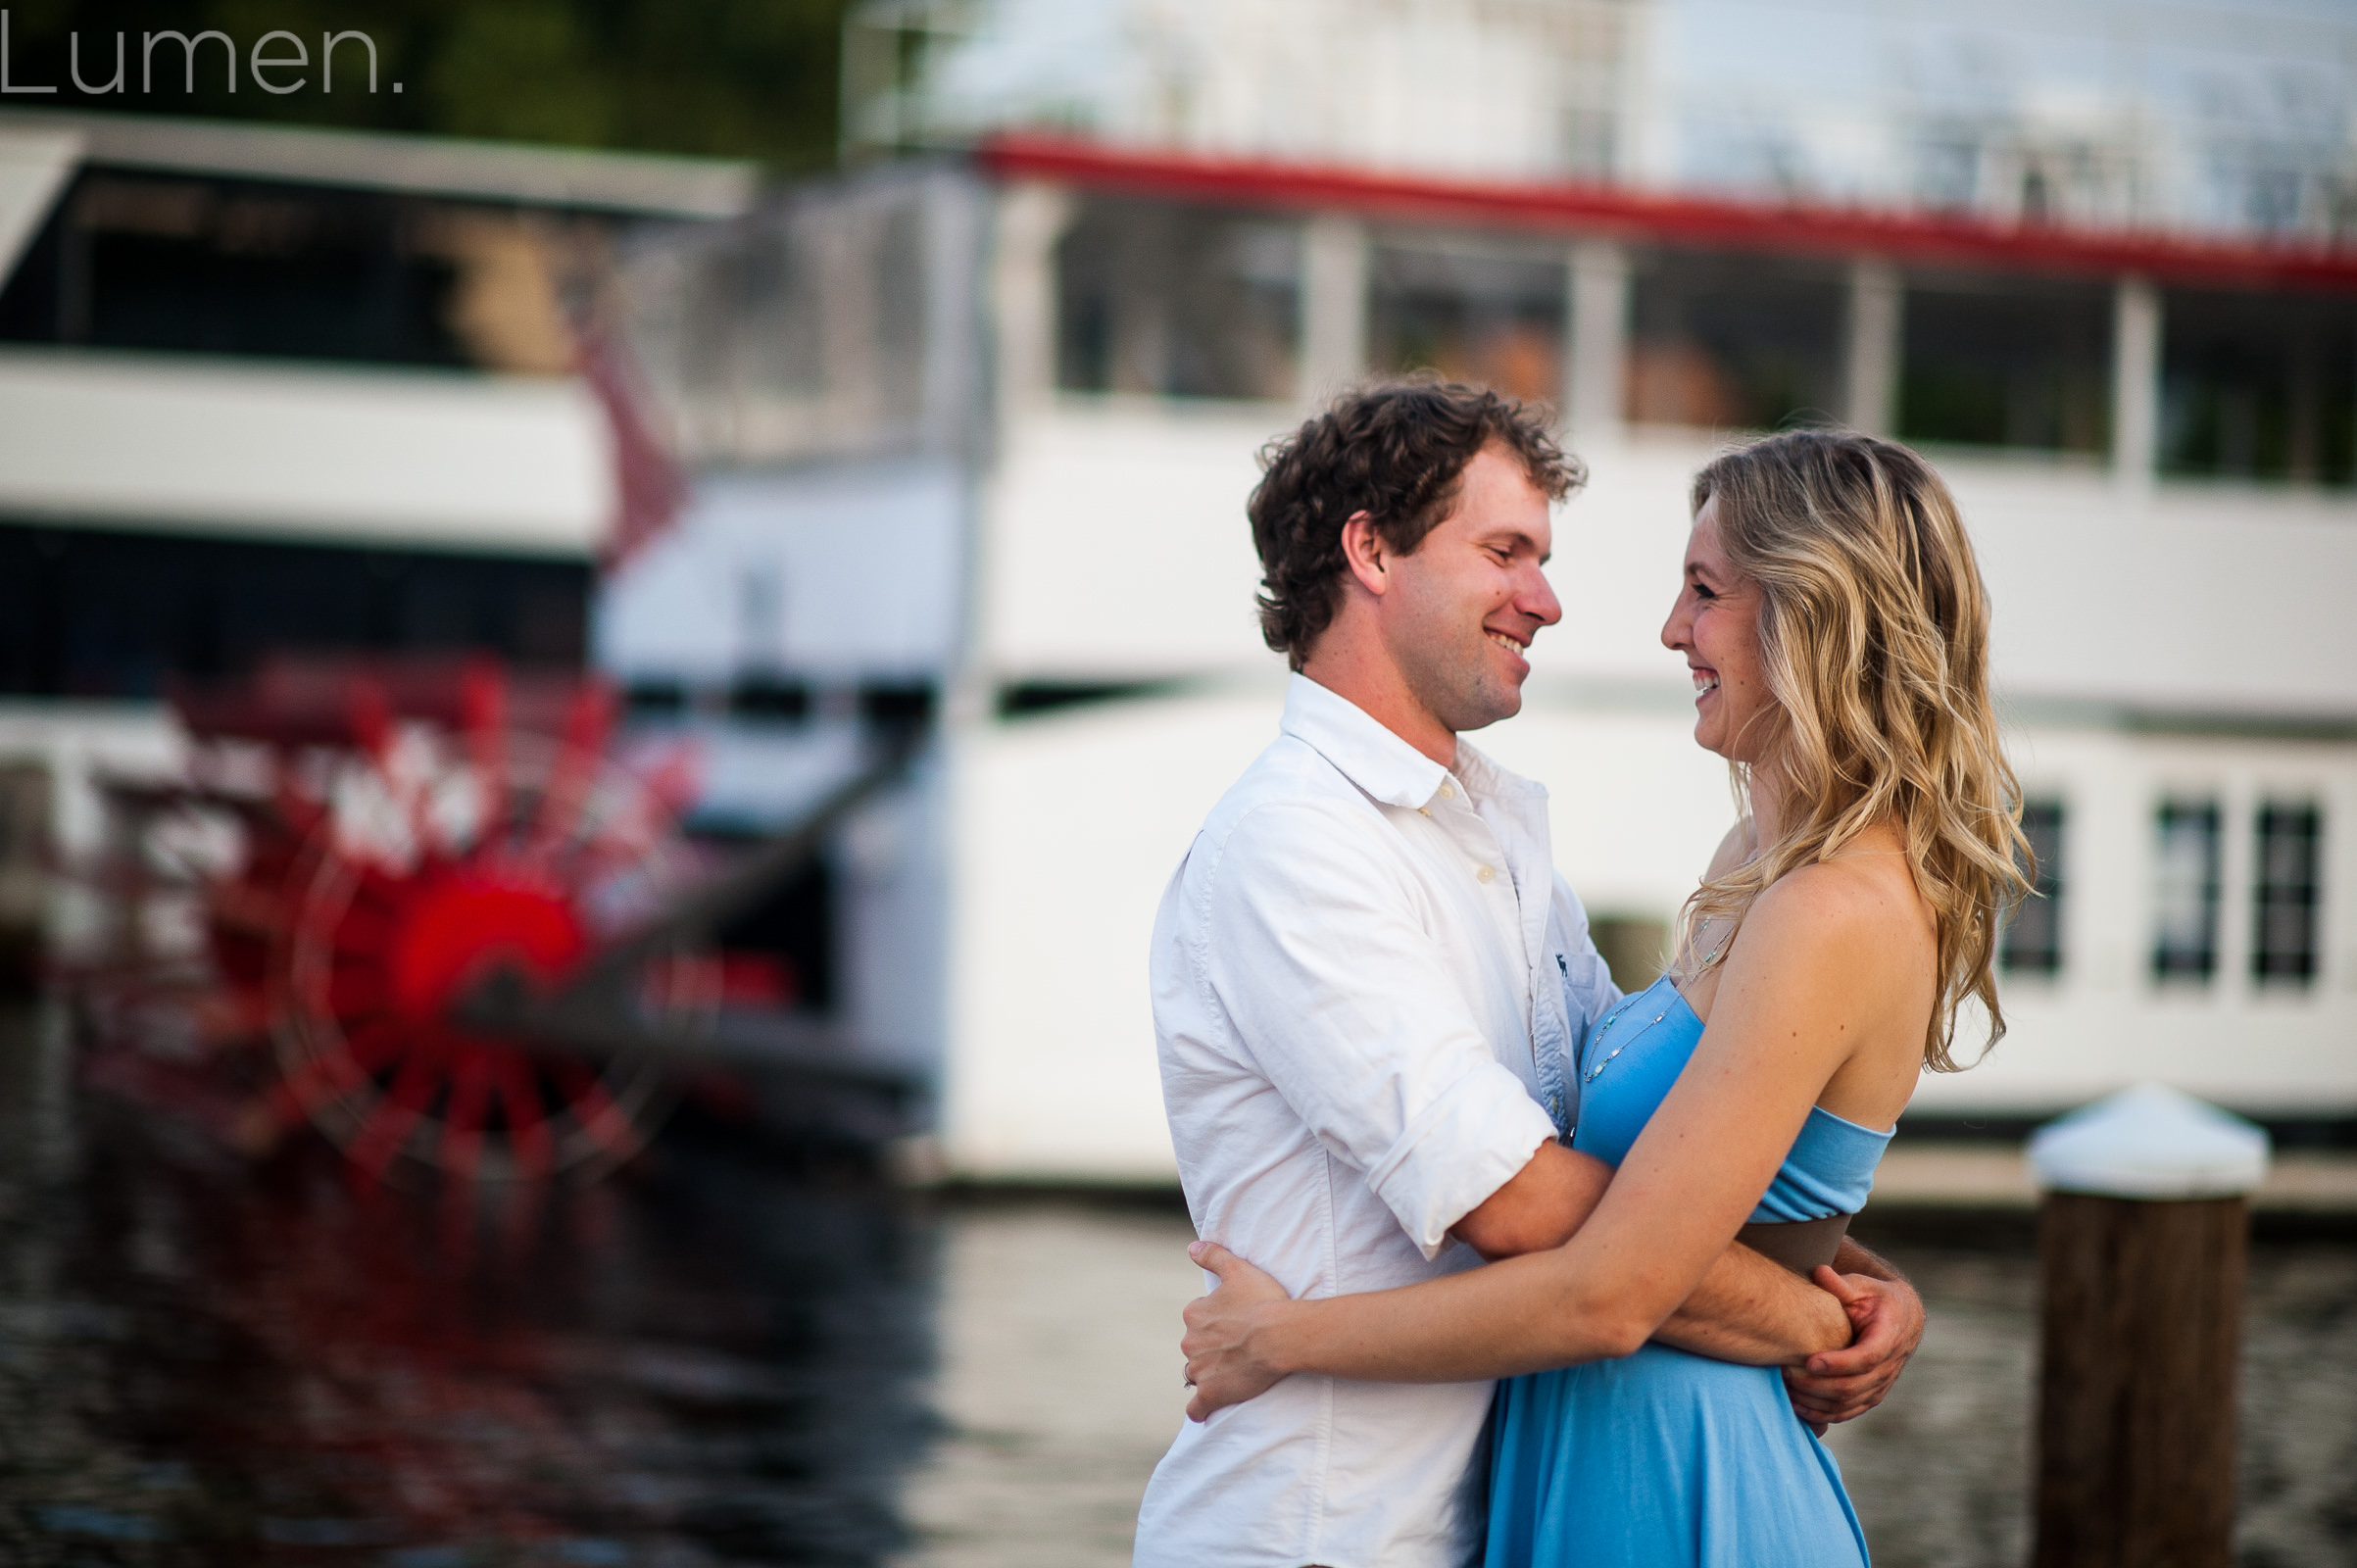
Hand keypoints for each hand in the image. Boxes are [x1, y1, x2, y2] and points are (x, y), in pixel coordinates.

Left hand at [1180, 1240, 1293, 1421]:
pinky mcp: (1212, 1393)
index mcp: (1194, 1314)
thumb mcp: (1238, 1269)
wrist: (1279, 1336)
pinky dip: (1199, 1409)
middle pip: (1196, 1347)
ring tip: (1229, 1373)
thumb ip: (1213, 1255)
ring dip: (1207, 1373)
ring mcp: (1200, 1370)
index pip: (1197, 1319)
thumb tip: (1191, 1247)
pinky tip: (1203, 1410)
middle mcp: (1190, 1342)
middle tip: (1237, 1348)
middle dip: (1210, 1348)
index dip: (1215, 1322)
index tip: (1234, 1324)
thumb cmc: (1263, 1300)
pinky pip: (1197, 1407)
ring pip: (1196, 1373)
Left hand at [1782, 1267, 1924, 1432]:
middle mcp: (1889, 1366)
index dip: (1840, 1363)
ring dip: (1817, 1401)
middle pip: (1854, 1386)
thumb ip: (1840, 1284)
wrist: (1901, 1319)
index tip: (1810, 1361)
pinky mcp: (1871, 1396)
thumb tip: (1820, 1272)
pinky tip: (1797, 1406)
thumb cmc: (1874, 1298)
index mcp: (1889, 1336)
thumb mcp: (1861, 1286)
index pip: (1868, 1358)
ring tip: (1787, 1390)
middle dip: (1818, 1385)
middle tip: (1787, 1375)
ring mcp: (1881, 1385)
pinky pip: (1848, 1412)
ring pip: (1849, 1404)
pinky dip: (1822, 1414)